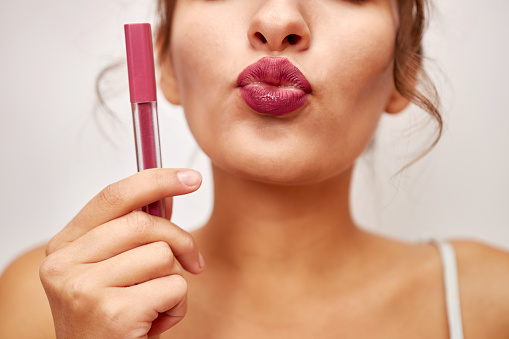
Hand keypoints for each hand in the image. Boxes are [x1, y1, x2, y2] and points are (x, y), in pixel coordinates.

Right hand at [39, 168, 203, 338]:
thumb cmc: (109, 319)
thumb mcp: (111, 270)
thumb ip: (131, 233)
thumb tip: (166, 194)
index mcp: (64, 247)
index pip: (113, 196)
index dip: (156, 180)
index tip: (190, 178)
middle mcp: (65, 265)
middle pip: (143, 224)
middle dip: (180, 240)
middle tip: (193, 261)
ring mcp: (84, 289)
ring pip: (162, 255)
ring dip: (173, 281)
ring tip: (154, 304)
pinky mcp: (112, 313)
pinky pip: (173, 287)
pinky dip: (177, 305)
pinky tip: (155, 321)